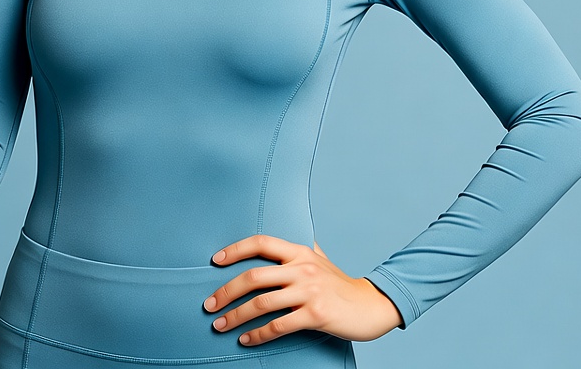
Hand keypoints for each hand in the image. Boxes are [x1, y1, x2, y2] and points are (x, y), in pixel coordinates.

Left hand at [203, 235, 402, 346]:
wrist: (371, 306)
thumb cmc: (340, 284)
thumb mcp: (320, 259)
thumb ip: (298, 250)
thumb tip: (276, 240)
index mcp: (300, 251)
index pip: (262, 242)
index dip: (236, 249)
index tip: (215, 260)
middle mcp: (302, 268)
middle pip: (254, 276)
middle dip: (226, 291)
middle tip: (209, 305)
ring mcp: (309, 291)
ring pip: (262, 303)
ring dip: (236, 316)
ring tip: (220, 325)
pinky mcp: (316, 315)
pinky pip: (279, 326)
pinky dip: (258, 334)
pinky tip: (245, 339)